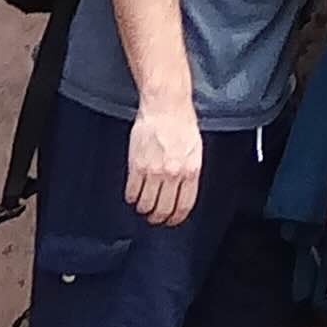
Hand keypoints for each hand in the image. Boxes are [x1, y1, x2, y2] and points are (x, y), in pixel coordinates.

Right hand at [123, 95, 204, 228]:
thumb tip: (183, 191)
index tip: (170, 221)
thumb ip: (189, 171)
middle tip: (153, 216)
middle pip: (163, 210)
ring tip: (143, 204)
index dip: (175, 218)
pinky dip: (131, 197)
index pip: (184, 206)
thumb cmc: (182, 122)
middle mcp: (173, 174)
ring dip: (143, 208)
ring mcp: (154, 171)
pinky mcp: (137, 166)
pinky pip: (132, 193)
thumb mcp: (194, 149)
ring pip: (145, 205)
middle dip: (157, 217)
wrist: (166, 105)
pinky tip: (133, 193)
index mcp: (191, 170)